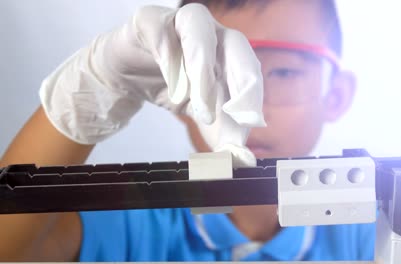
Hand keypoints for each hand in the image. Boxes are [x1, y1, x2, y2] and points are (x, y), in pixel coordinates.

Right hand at [39, 4, 265, 165]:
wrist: (125, 77)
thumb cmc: (170, 89)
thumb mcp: (199, 115)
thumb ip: (221, 133)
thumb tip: (244, 160)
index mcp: (229, 54)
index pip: (249, 70)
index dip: (252, 95)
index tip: (250, 124)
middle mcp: (211, 34)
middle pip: (235, 43)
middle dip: (241, 78)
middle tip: (239, 116)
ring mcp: (180, 23)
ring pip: (199, 29)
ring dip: (204, 69)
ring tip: (202, 108)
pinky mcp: (150, 21)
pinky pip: (161, 31)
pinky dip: (169, 58)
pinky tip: (173, 87)